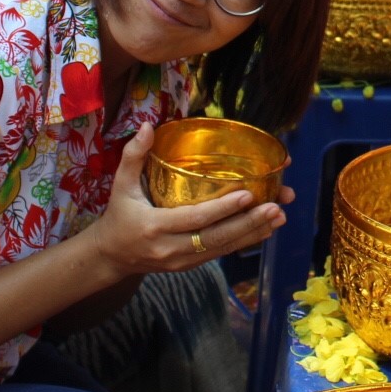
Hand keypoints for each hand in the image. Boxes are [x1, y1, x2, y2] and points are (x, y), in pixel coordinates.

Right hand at [90, 123, 290, 273]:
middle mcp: (170, 248)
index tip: (248, 194)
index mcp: (154, 226)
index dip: (223, 208)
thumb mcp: (120, 185)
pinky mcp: (190, 265)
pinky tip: (264, 229)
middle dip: (249, 223)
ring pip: (223, 248)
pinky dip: (243, 242)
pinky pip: (220, 253)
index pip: (194, 219)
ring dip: (253, 233)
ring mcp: (182, 261)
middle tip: (276, 207)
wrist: (111, 256)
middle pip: (216, 238)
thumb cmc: (118, 215)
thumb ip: (133, 156)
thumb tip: (148, 126)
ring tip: (279, 217)